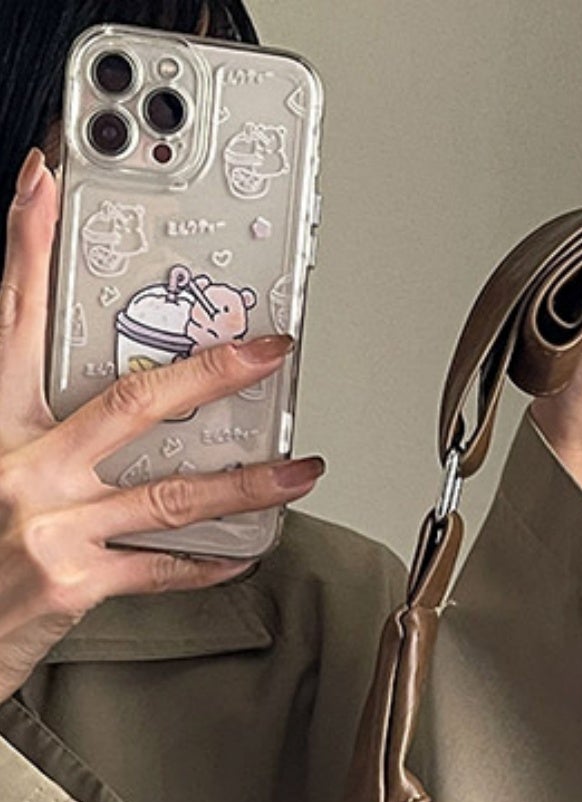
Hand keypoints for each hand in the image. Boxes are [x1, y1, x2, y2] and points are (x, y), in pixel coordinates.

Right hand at [0, 147, 326, 703]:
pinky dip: (206, 564)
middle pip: (131, 401)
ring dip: (246, 483)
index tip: (44, 183)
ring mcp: (51, 526)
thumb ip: (33, 434)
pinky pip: (160, 569)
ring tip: (298, 471)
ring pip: (170, 493)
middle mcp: (23, 468)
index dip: (24, 244)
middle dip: (210, 372)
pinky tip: (243, 554)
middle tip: (267, 350)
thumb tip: (90, 409)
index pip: (10, 318)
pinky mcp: (73, 583)